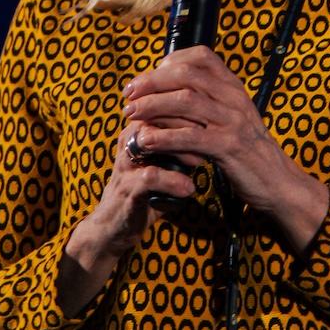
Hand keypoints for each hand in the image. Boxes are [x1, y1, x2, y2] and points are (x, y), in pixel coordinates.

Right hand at [56, 119, 196, 315]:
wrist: (114, 225)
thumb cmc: (146, 189)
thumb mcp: (164, 161)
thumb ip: (183, 144)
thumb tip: (215, 129)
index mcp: (138, 130)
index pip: (163, 103)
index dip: (190, 105)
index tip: (214, 116)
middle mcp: (129, 141)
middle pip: (157, 116)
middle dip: (188, 122)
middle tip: (212, 133)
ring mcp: (126, 164)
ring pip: (152, 141)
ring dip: (180, 149)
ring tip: (201, 159)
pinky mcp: (126, 188)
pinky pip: (149, 177)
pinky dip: (172, 181)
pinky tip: (189, 188)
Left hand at [121, 46, 329, 253]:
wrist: (276, 180)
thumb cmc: (246, 150)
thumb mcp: (231, 117)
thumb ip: (209, 101)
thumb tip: (171, 89)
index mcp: (234, 87)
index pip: (201, 56)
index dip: (170, 61)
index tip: (148, 76)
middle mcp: (234, 98)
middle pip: (186, 75)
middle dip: (151, 82)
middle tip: (129, 95)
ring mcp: (233, 121)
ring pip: (185, 101)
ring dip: (152, 106)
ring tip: (131, 115)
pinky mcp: (229, 146)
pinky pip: (190, 135)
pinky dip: (164, 136)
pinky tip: (146, 141)